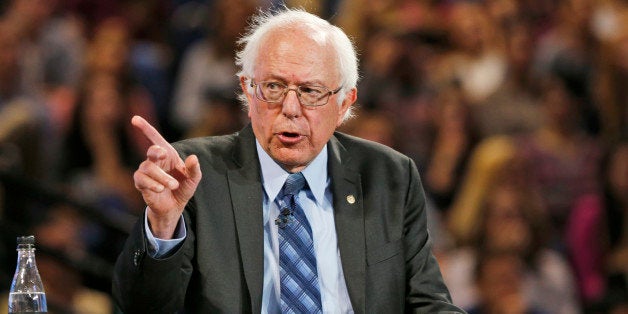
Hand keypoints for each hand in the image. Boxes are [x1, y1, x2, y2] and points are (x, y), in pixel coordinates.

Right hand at [131, 116, 201, 238]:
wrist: (174, 207)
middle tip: (164, 155)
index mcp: (168, 155)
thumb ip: (194, 169)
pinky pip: (141, 179)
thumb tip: (193, 157)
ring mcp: (146, 172)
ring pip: (148, 168)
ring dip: (161, 177)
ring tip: (173, 185)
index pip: (155, 138)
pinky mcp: (141, 183)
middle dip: (156, 152)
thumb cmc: (183, 188)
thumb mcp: (193, 179)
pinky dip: (152, 184)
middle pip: (151, 151)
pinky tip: (161, 189)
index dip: (145, 128)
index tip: (135, 119)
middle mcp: (155, 161)